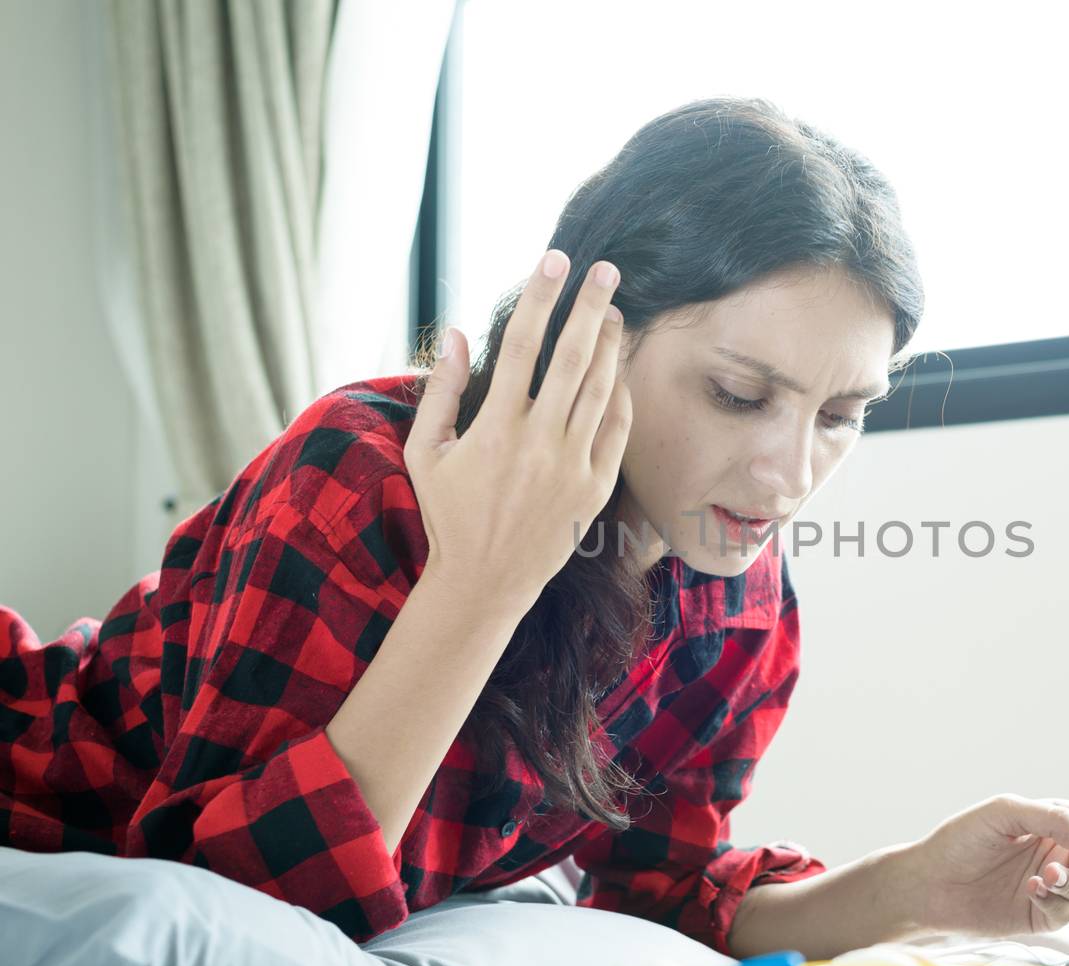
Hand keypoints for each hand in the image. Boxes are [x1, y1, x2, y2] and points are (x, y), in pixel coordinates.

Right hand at [404, 250, 630, 618]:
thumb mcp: (426, 451)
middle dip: (592, 307)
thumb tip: (453, 331)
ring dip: (611, 347)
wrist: (484, 581)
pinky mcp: (595, 490)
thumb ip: (440, 390)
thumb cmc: (449, 513)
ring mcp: (572, 467)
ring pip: (602, 391)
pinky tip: (620, 373)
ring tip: (615, 314)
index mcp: (494, 428)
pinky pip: (617, 432)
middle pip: (574, 358)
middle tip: (607, 270)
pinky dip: (622, 398)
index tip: (555, 261)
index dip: (540, 297)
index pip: (522, 344)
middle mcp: (539, 443)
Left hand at [902, 794, 1068, 937]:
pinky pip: (1068, 909)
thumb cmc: (960, 839)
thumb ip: (1056, 818)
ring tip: (1045, 874)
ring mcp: (1053, 883)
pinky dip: (1056, 899)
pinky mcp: (1042, 914)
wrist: (927, 884)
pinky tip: (1033, 890)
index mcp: (1057, 820)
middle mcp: (1060, 851)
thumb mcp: (1006, 812)